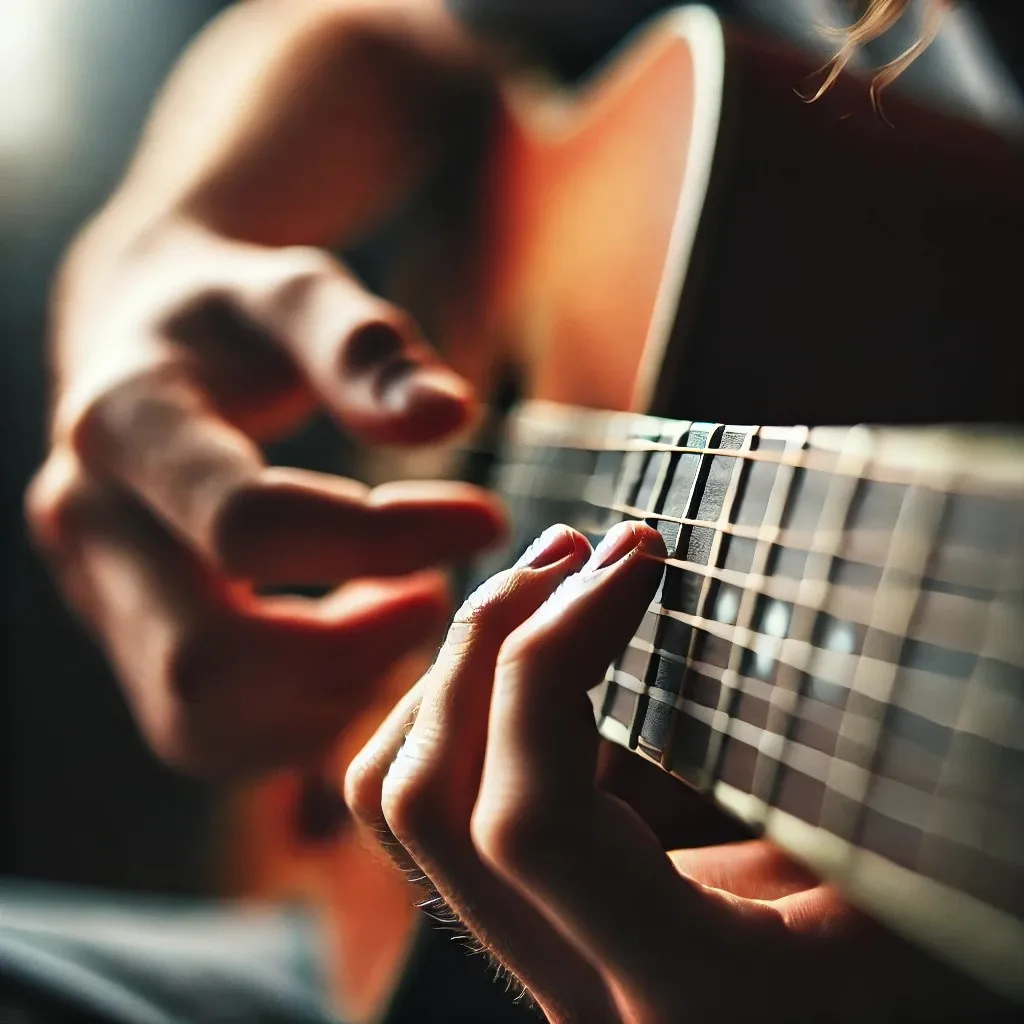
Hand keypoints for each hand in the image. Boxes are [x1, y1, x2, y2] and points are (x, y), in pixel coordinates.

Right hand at [26, 216, 503, 776]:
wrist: (141, 337)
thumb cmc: (232, 312)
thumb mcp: (295, 291)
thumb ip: (367, 349)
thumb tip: (449, 418)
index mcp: (124, 424)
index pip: (249, 526)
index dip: (383, 541)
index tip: (487, 520)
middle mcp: (90, 524)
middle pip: (208, 663)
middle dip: (353, 651)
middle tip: (437, 596)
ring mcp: (98, 593)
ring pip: (201, 723)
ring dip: (329, 695)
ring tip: (402, 613)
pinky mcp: (126, 635)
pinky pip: (207, 730)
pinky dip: (302, 711)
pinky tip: (357, 637)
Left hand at [347, 521, 1008, 1021]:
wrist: (857, 1020)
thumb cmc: (936, 973)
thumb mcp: (910, 884)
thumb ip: (825, 778)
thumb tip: (781, 624)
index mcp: (683, 990)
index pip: (532, 817)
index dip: (556, 656)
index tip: (633, 558)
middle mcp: (581, 993)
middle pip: (428, 803)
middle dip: (487, 639)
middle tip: (574, 549)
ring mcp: (541, 961)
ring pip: (403, 808)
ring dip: (457, 670)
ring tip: (543, 583)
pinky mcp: (536, 922)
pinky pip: (437, 811)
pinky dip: (462, 711)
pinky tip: (543, 659)